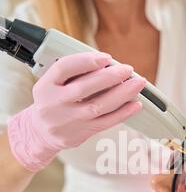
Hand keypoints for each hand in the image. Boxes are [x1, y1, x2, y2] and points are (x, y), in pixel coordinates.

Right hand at [8, 52, 145, 171]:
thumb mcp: (51, 84)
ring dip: (122, 94)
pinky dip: (122, 113)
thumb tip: (108, 64)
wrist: (41, 133)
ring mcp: (68, 121)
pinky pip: (105, 123)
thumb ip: (72, 74)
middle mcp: (54, 104)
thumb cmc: (52, 101)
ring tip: (138, 83)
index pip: (64, 68)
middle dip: (109, 77)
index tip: (106, 58)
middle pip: (84, 88)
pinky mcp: (80, 133)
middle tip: (128, 69)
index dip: (86, 61)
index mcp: (45, 86)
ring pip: (98, 106)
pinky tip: (135, 104)